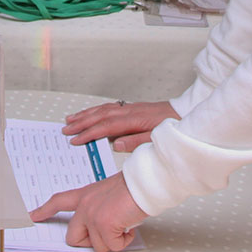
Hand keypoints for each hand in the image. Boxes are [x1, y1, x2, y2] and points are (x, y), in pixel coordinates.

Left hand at [30, 173, 147, 251]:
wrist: (143, 184)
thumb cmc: (133, 187)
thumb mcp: (108, 194)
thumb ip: (99, 207)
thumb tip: (104, 226)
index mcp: (85, 195)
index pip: (58, 201)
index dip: (44, 210)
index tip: (34, 216)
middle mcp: (85, 206)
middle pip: (73, 238)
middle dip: (89, 242)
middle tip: (105, 234)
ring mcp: (92, 216)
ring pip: (97, 246)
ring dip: (113, 240)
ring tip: (123, 223)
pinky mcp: (104, 226)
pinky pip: (112, 246)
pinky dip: (124, 241)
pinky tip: (128, 226)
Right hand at [60, 99, 177, 152]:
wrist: (186, 114)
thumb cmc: (173, 127)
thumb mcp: (157, 139)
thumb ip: (136, 142)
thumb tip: (115, 144)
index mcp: (134, 119)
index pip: (106, 126)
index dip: (89, 133)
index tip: (75, 139)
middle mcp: (129, 111)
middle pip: (99, 116)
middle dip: (81, 123)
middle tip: (65, 130)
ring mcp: (129, 108)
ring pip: (102, 110)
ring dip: (85, 114)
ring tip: (70, 120)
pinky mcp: (132, 108)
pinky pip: (108, 108)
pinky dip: (95, 110)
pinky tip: (90, 114)